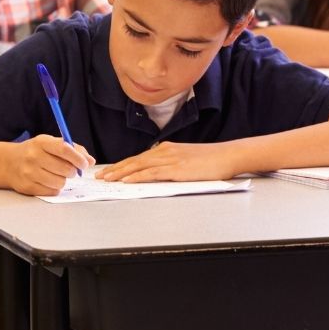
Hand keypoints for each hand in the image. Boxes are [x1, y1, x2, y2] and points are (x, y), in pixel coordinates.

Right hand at [8, 135, 93, 196]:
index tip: (85, 164)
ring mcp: (29, 173)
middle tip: (70, 170)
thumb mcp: (51, 143)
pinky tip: (48, 181)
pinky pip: (52, 191)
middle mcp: (33, 156)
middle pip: (65, 169)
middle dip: (72, 172)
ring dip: (63, 181)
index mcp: (41, 142)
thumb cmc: (36, 151)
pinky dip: (54, 188)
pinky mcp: (27, 187)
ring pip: (60, 183)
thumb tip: (90, 161)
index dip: (78, 158)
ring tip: (56, 175)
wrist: (9, 162)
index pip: (64, 150)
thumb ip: (73, 149)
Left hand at [97, 141, 238, 182]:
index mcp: (167, 149)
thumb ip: (172, 164)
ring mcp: (170, 159)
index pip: (139, 158)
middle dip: (115, 169)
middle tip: (100, 176)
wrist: (228, 155)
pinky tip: (127, 180)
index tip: (109, 171)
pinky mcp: (177, 169)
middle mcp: (165, 151)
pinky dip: (137, 176)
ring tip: (107, 179)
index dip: (122, 165)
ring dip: (121, 173)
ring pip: (139, 166)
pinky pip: (152, 173)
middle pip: (134, 161)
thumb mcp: (187, 159)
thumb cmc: (212, 160)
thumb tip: (158, 173)